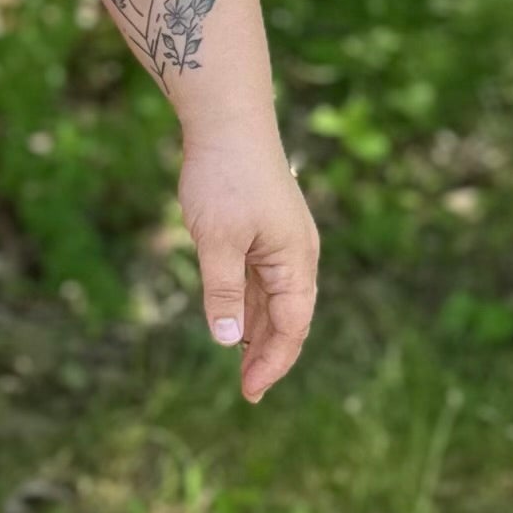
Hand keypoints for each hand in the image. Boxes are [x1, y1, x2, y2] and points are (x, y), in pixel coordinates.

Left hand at [177, 122, 317, 401]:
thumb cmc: (224, 178)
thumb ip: (222, 292)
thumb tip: (227, 341)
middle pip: (287, 318)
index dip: (272, 362)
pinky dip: (248, 304)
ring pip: (272, 300)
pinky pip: (259, 279)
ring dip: (257, 332)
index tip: (250, 392)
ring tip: (240, 366)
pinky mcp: (263, 230)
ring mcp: (280, 242)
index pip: (291, 326)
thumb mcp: (216, 241)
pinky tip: (234, 323)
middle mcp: (295, 255)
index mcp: (295, 260)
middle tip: (246, 391)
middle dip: (268, 355)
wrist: (227, 120)